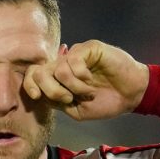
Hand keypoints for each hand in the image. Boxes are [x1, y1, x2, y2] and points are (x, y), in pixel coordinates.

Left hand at [23, 40, 149, 120]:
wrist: (130, 96)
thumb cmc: (105, 103)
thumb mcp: (75, 110)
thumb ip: (56, 102)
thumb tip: (40, 94)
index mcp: (57, 79)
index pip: (32, 75)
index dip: (29, 85)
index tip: (37, 96)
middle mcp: (63, 64)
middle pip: (40, 72)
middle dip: (52, 91)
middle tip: (69, 99)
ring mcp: (75, 55)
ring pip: (58, 70)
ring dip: (74, 87)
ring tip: (88, 92)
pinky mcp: (89, 48)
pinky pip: (73, 60)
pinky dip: (81, 76)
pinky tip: (91, 79)